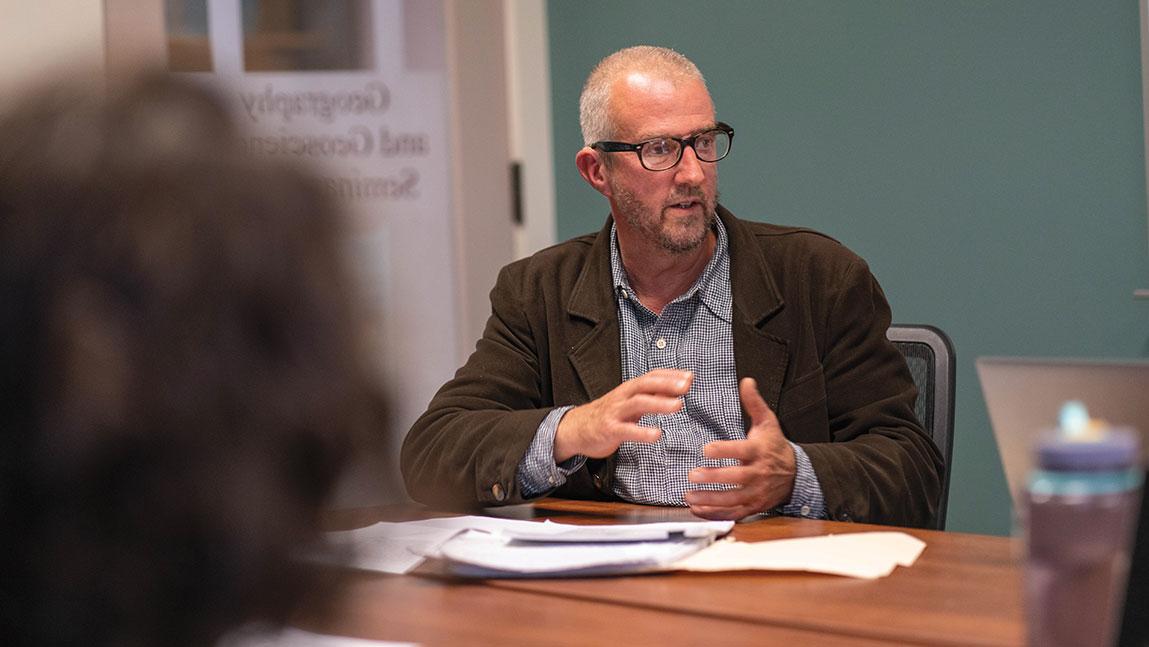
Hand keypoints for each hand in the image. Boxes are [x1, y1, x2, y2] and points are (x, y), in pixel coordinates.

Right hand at [554, 369, 692, 461]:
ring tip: (678, 405)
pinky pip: (627, 430)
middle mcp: (622, 397)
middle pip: (645, 385)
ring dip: (659, 403)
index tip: (690, 376)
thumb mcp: (629, 403)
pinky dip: (642, 432)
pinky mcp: (609, 430)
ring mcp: (615, 413)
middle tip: (686, 385)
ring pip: (638, 403)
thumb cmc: (607, 416)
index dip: (670, 375)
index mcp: (628, 389)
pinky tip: (656, 435)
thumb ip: (649, 397)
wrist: (575, 429)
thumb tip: (676, 391)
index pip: (651, 376)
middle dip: (666, 383)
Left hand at [685, 377, 795, 519]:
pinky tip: (697, 509)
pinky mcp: (753, 506)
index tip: (706, 449)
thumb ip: (754, 403)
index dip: (724, 451)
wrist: (795, 473)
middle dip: (714, 478)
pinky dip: (715, 514)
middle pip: (736, 478)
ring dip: (710, 499)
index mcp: (759, 451)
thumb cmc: (774, 445)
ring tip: (689, 495)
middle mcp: (759, 474)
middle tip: (692, 475)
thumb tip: (746, 381)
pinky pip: (733, 513)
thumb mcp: (767, 422)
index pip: (742, 451)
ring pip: (733, 499)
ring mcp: (756, 493)